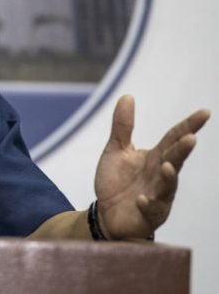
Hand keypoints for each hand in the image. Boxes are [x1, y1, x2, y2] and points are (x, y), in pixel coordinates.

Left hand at [94, 95, 209, 239]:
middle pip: (174, 160)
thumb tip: (128, 96)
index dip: (189, 126)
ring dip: (169, 177)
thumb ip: (123, 126)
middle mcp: (160, 175)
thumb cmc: (116, 181)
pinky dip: (147, 204)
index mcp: (155, 157)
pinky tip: (141, 198)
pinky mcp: (148, 214)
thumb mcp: (116, 150)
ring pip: (168, 186)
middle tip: (190, 138)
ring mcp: (158, 196)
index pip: (174, 138)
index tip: (205, 112)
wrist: (105, 213)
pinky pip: (150, 210)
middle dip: (182, 151)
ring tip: (167, 166)